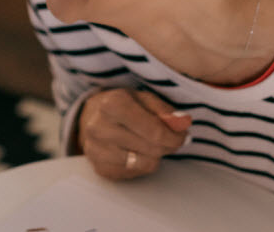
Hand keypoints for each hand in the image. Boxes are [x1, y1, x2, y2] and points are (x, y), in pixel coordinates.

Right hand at [77, 89, 191, 179]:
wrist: (90, 118)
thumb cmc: (122, 106)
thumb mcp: (143, 98)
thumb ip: (165, 111)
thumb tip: (182, 123)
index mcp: (112, 104)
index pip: (155, 131)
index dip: (175, 136)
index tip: (182, 135)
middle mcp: (100, 128)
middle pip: (153, 149)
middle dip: (168, 145)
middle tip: (171, 139)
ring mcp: (97, 151)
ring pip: (146, 164)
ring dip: (156, 155)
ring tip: (151, 144)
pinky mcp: (100, 169)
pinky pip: (136, 174)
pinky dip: (143, 164)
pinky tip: (137, 152)